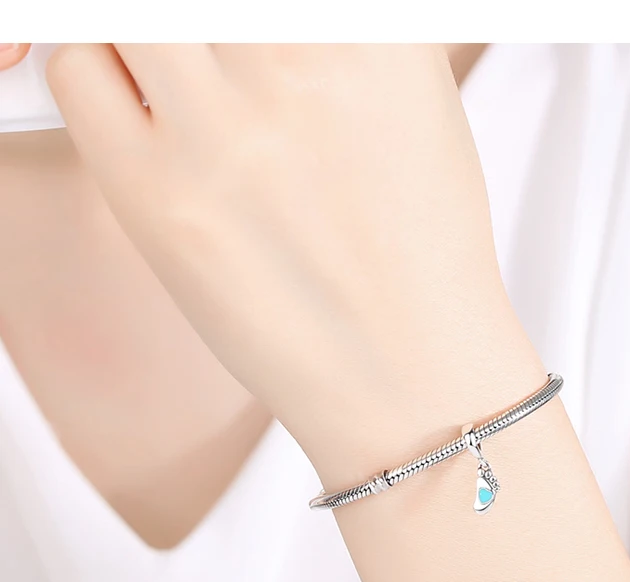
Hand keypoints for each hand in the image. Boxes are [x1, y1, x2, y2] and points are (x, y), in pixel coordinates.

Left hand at [46, 44, 543, 480]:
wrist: (406, 370)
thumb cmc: (425, 257)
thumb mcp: (423, 108)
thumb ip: (349, 33)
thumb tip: (276, 13)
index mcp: (370, 29)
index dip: (249, 9)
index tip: (246, 30)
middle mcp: (290, 56)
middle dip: (201, 24)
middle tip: (210, 52)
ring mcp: (219, 126)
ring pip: (118, 8)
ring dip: (145, 35)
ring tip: (183, 78)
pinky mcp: (153, 192)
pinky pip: (77, 70)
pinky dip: (101, 74)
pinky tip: (152, 120)